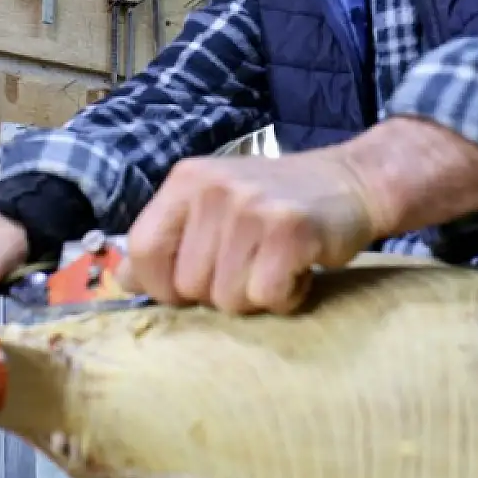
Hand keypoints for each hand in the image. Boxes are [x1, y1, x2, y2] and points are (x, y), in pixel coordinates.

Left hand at [123, 150, 378, 314]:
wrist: (354, 181)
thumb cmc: (278, 204)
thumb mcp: (215, 205)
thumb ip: (171, 238)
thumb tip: (123, 279)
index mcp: (187, 180)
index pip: (142, 249)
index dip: (160, 285)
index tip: (188, 290)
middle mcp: (213, 189)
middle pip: (186, 285)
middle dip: (219, 292)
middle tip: (252, 265)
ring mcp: (252, 207)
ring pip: (227, 297)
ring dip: (256, 296)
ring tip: (276, 264)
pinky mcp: (290, 230)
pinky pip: (268, 296)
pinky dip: (288, 296)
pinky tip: (298, 270)